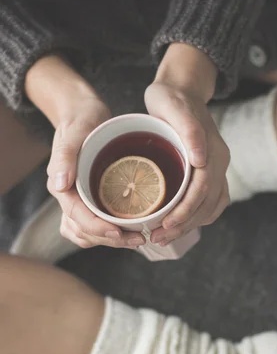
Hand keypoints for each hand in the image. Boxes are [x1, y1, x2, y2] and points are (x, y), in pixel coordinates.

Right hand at [26, 55, 144, 249]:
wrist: (84, 113)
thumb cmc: (81, 118)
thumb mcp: (76, 131)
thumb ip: (65, 156)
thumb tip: (59, 185)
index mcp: (61, 186)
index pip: (77, 217)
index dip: (98, 228)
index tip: (120, 233)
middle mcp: (67, 197)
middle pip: (85, 231)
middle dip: (111, 239)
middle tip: (140, 238)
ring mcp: (79, 201)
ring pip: (89, 234)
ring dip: (111, 241)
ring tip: (138, 238)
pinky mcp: (90, 200)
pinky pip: (96, 226)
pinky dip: (110, 233)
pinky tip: (131, 231)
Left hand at [145, 45, 229, 244]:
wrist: (181, 89)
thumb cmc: (171, 98)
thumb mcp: (173, 105)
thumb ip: (189, 129)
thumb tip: (201, 160)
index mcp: (214, 152)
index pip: (202, 190)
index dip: (185, 212)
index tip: (164, 226)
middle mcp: (219, 163)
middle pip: (207, 205)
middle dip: (183, 225)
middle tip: (156, 239)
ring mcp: (216, 170)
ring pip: (210, 208)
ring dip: (189, 226)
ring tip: (162, 237)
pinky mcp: (209, 174)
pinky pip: (210, 203)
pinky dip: (196, 218)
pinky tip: (176, 226)